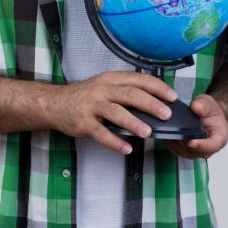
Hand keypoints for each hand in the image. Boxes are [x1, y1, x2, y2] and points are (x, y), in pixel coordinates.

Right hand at [50, 71, 176, 153]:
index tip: (172, 97)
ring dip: (134, 123)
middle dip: (151, 104)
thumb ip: (126, 90)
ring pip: (116, 113)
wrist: (55, 103)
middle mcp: (103, 90)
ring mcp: (92, 106)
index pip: (140, 80)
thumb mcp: (105, 85)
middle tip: (166, 114)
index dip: (158, 88)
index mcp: (112, 79)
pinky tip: (127, 149)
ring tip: (148, 133)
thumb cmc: (85, 96)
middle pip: (131, 94)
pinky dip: (115, 142)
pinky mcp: (84, 122)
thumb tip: (155, 101)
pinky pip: (101, 133)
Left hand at [163, 94, 227, 159]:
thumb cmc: (210, 111)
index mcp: (219, 137)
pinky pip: (178, 151)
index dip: (201, 145)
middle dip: (185, 143)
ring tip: (170, 133)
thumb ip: (204, 105)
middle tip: (175, 134)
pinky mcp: (188, 151)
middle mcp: (210, 148)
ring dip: (177, 144)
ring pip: (186, 153)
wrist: (207, 115)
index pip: (212, 145)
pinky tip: (168, 136)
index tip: (191, 141)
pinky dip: (172, 145)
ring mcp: (198, 151)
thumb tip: (196, 107)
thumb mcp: (209, 103)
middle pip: (197, 151)